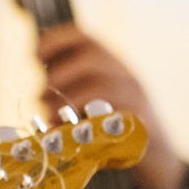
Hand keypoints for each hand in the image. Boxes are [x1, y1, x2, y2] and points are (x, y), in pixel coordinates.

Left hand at [36, 26, 188, 188]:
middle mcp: (123, 73)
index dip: (55, 41)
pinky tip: (69, 133)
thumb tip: (35, 93)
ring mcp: (135, 96)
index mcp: (107, 62)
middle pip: (91, 57)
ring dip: (69, 101)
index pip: (82, 36)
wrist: (155, 153)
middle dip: (59, 75)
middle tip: (41, 97)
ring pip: (103, 86)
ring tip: (50, 117)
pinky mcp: (141, 122)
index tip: (34, 56)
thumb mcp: (88, 101)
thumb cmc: (110, 125)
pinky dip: (88, 125)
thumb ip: (65, 92)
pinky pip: (115, 118)